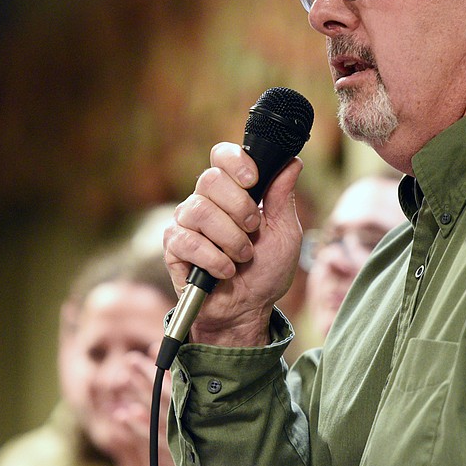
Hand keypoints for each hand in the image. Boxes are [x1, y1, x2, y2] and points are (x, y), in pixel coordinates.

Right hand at [163, 141, 303, 346]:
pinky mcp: (173, 247)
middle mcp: (205, 201)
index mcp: (232, 191)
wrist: (248, 309)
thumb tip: (292, 162)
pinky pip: (188, 241)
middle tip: (253, 230)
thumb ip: (283, 198)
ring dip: (230, 239)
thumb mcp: (284, 234)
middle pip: (210, 179)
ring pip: (200, 211)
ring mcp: (185, 223)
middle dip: (239, 208)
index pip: (222, 156)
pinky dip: (214, 259)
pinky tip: (225, 271)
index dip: (236, 162)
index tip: (254, 180)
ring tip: (242, 256)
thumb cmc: (265, 271)